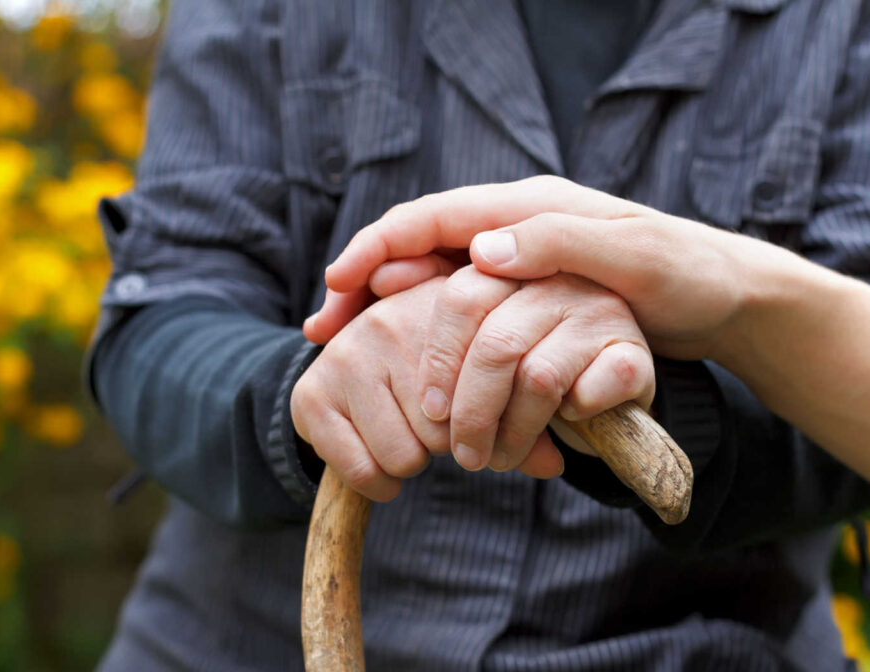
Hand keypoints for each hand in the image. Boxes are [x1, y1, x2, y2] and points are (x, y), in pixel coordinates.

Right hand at [291, 279, 565, 500]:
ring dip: (413, 462)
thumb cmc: (437, 367)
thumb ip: (524, 413)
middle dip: (448, 444)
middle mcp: (392, 319)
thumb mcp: (483, 374)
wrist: (346, 355)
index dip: (487, 425)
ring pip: (406, 455)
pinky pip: (363, 470)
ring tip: (408, 434)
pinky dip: (377, 483)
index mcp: (447, 305)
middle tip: (435, 428)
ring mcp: (348, 353)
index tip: (482, 428)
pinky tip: (380, 460)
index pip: (488, 390)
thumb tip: (557, 466)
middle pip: (447, 432)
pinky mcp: (312, 393)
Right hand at [310, 176, 785, 361]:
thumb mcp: (631, 255)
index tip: (336, 287)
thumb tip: (481, 251)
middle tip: (323, 330)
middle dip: (365, 281)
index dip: (378, 248)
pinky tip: (411, 359)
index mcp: (529, 208)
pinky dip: (426, 327)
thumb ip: (557, 244)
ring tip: (346, 346)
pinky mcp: (530, 293)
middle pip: (419, 246)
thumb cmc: (686, 273)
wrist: (726, 295)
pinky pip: (461, 305)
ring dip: (387, 308)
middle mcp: (516, 228)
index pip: (432, 218)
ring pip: (434, 278)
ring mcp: (521, 260)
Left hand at [413, 266, 653, 472]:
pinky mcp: (634, 354)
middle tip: (462, 455)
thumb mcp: (480, 343)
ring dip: (513, 432)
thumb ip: (430, 319)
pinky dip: (570, 423)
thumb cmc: (532, 369)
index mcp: (515, 266)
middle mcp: (559, 279)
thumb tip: (354, 300)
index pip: (461, 296)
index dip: (439, 359)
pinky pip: (586, 394)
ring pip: (537, 377)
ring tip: (499, 459)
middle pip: (496, 343)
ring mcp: (600, 312)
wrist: (614, 394)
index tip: (428, 413)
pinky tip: (566, 427)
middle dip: (471, 411)